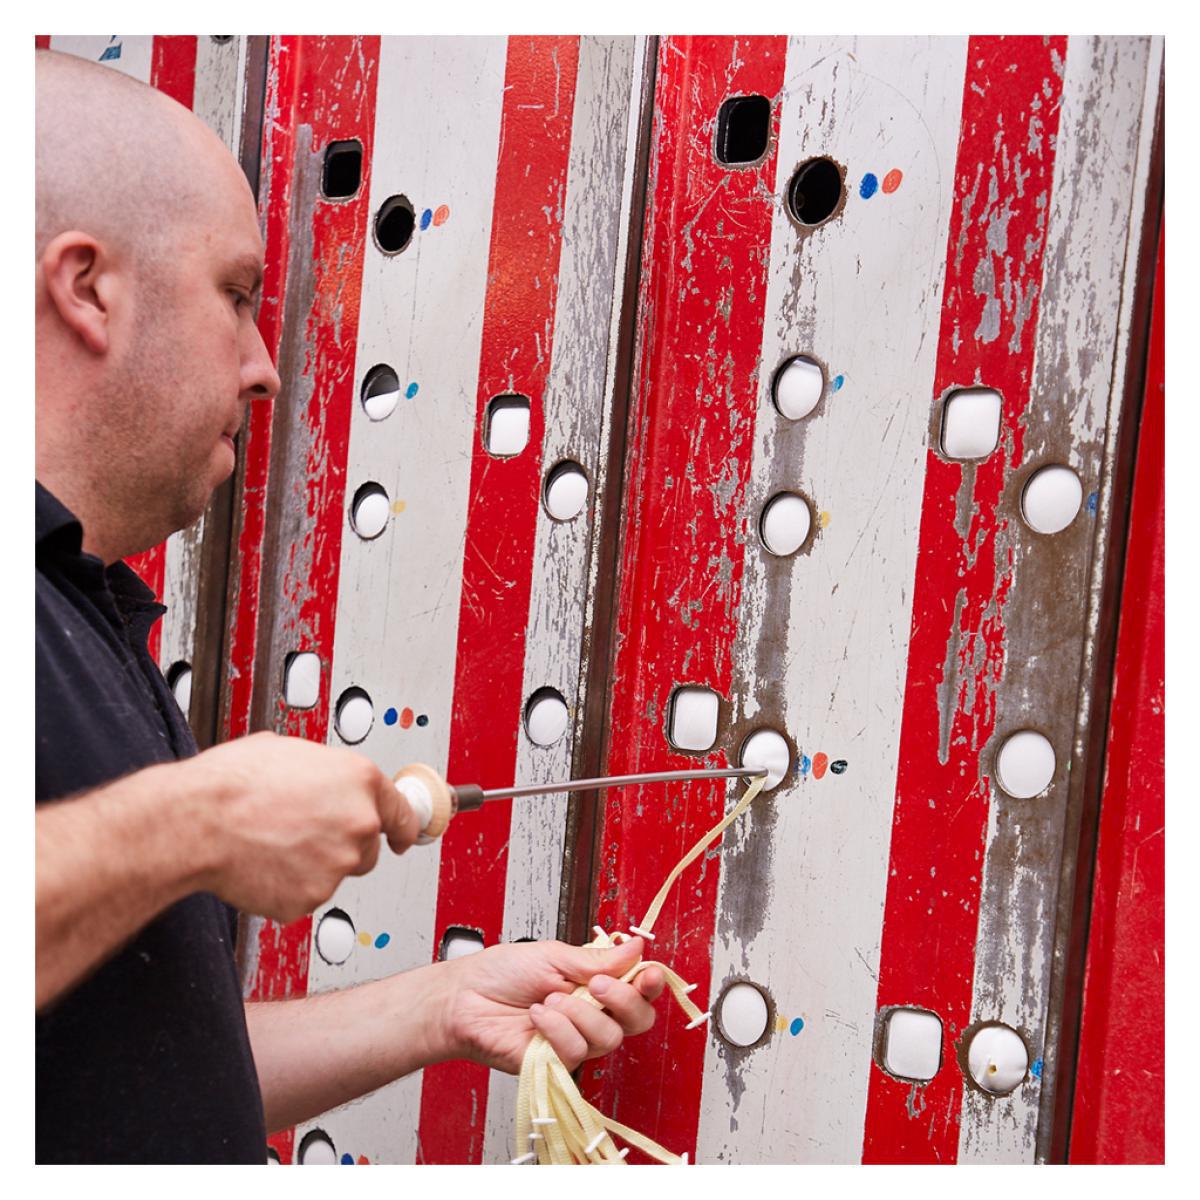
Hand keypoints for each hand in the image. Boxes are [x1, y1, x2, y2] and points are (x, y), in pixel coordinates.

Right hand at [184, 732, 420, 921]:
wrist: (198, 821)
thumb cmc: (233, 783)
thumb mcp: (291, 752)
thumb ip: (325, 773)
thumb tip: (325, 782)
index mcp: (360, 780)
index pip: (403, 812)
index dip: (403, 827)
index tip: (404, 837)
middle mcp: (359, 822)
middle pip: (368, 847)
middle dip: (342, 844)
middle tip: (302, 834)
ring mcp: (338, 864)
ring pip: (337, 872)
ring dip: (313, 864)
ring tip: (273, 844)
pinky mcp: (312, 897)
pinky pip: (307, 895)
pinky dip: (288, 886)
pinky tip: (264, 864)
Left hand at [437, 938, 664, 1073]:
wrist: (465, 997)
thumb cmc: (502, 973)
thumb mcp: (554, 955)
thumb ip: (597, 959)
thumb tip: (636, 947)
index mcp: (595, 983)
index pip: (638, 990)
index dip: (650, 984)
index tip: (647, 974)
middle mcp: (592, 1014)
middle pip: (636, 1020)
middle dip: (623, 1001)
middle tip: (597, 985)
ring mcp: (575, 1041)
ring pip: (608, 1038)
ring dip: (580, 1014)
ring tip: (550, 998)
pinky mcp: (556, 1063)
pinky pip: (576, 1052)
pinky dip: (557, 1029)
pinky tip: (537, 1016)